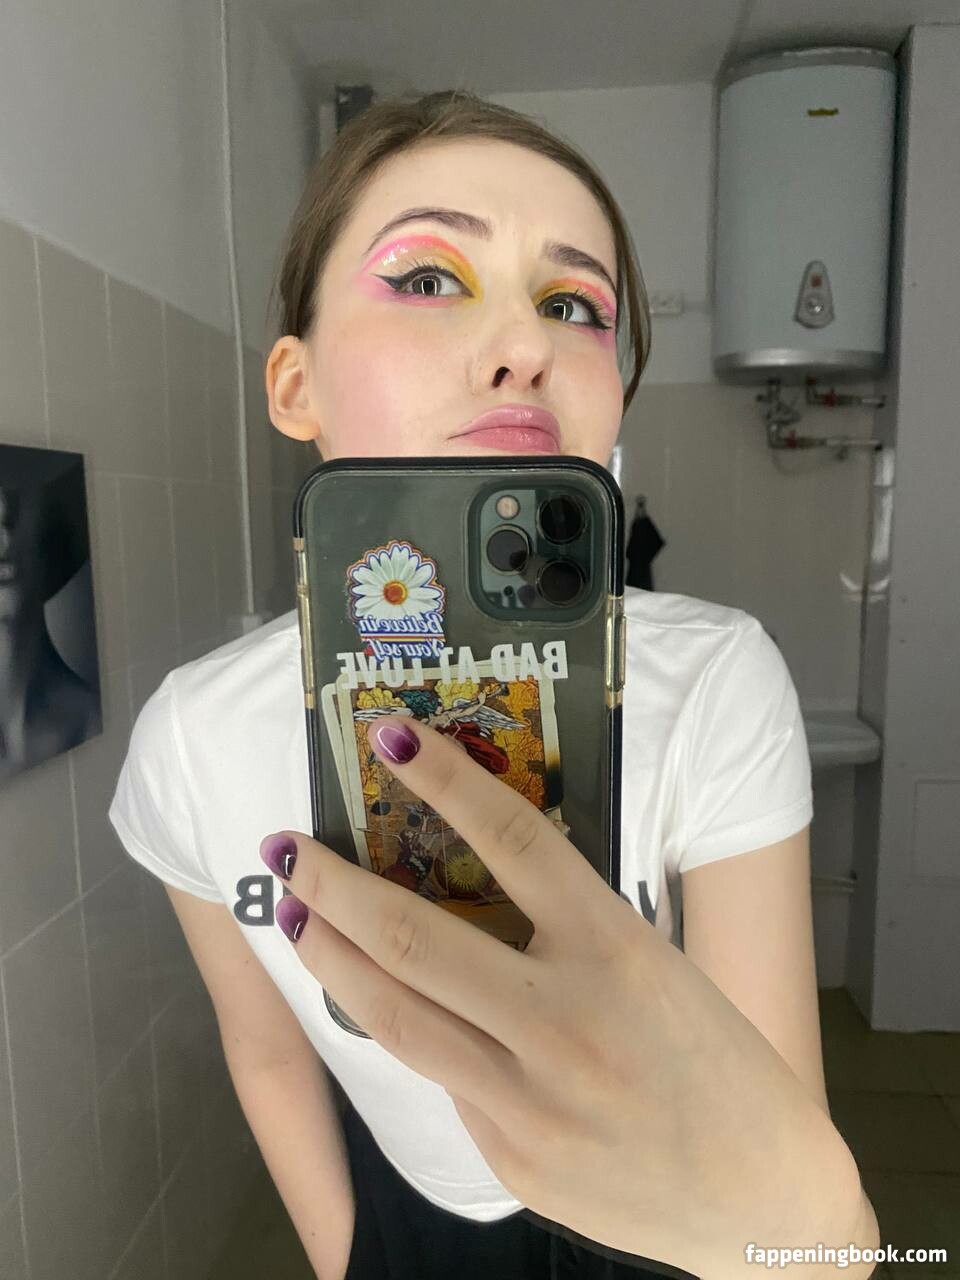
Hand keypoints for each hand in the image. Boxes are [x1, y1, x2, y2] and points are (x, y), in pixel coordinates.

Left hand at [259, 714, 836, 1273]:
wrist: (761, 1202)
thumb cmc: (719, 1064)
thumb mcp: (656, 969)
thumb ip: (569, 937)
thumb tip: (475, 900)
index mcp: (618, 951)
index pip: (515, 840)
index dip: (446, 781)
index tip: (392, 737)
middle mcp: (564, 1020)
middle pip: (415, 937)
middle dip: (334, 885)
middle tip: (286, 846)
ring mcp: (529, 1099)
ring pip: (396, 1015)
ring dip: (331, 958)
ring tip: (292, 917)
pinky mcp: (510, 1157)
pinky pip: (443, 1079)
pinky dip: (411, 1032)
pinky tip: (391, 1008)